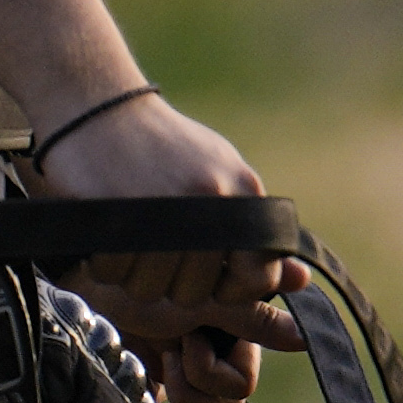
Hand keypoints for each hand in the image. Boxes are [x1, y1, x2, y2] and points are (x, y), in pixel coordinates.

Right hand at [38, 90, 300, 402]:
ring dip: (135, 278)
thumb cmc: (167, 151)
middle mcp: (212, 199)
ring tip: (131, 244)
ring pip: (151, 289)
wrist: (100, 110)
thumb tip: (301, 281)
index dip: (232, 290)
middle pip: (196, 293)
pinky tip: (108, 238)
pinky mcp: (116, 212)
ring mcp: (164, 206)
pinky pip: (112, 273)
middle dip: (173, 286)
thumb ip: (256, 233)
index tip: (208, 279)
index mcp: (245, 192)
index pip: (258, 279)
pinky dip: (105, 266)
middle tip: (156, 256)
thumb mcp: (223, 178)